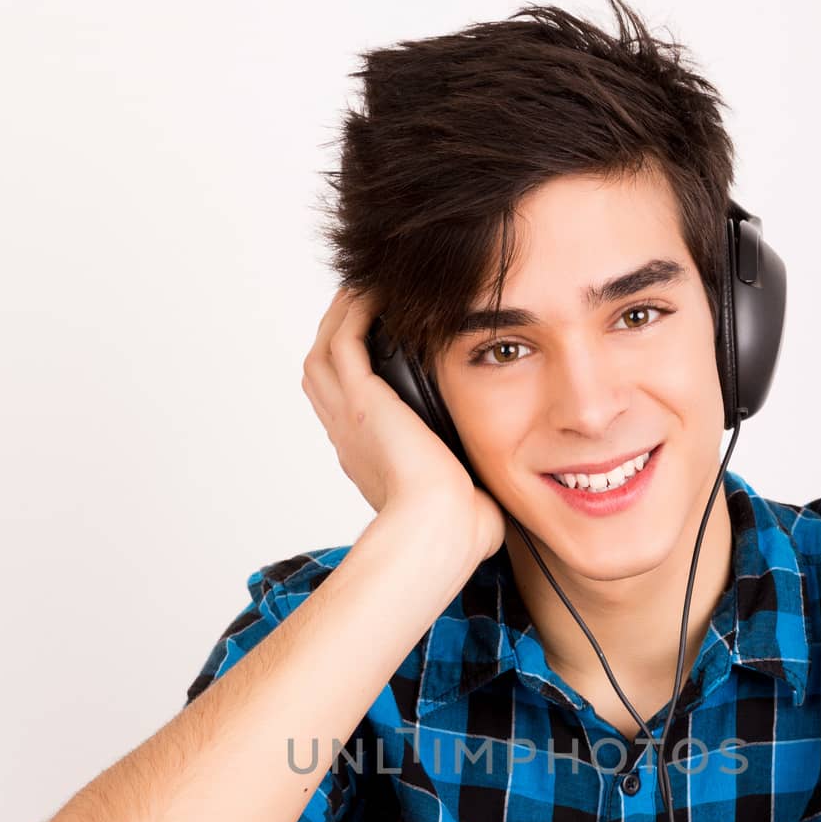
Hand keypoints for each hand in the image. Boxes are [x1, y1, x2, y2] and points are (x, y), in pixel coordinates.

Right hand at [301, 286, 506, 563]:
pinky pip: (344, 339)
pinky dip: (354, 311)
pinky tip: (376, 291)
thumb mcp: (463, 503)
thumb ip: (474, 489)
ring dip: (342, 316)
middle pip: (324, 372)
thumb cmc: (456, 533)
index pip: (348, 408)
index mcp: (370, 461)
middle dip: (340, 333)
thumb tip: (496, 493)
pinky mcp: (361, 399)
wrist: (439, 531)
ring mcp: (349, 417)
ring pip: (325, 350)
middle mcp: (350, 437)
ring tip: (366, 288)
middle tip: (364, 304)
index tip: (379, 353)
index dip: (357, 376)